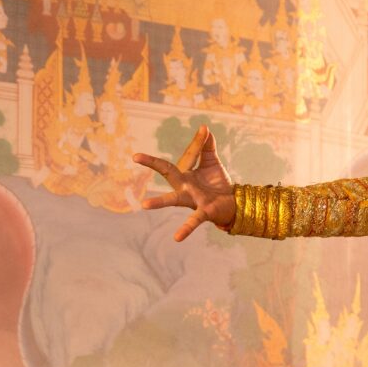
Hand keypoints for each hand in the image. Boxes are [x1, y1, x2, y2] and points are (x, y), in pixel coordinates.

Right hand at [132, 120, 238, 240]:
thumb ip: (207, 146)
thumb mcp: (212, 162)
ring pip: (173, 199)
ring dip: (160, 202)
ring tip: (144, 205)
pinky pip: (193, 221)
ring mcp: (192, 199)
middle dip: (153, 164)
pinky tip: (176, 238)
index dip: (198, 141)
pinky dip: (186, 229)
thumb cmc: (217, 183)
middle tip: (136, 156)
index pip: (189, 154)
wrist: (232, 204)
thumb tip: (205, 128)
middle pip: (167, 172)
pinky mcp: (203, 211)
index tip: (203, 128)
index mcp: (186, 174)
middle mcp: (185, 186)